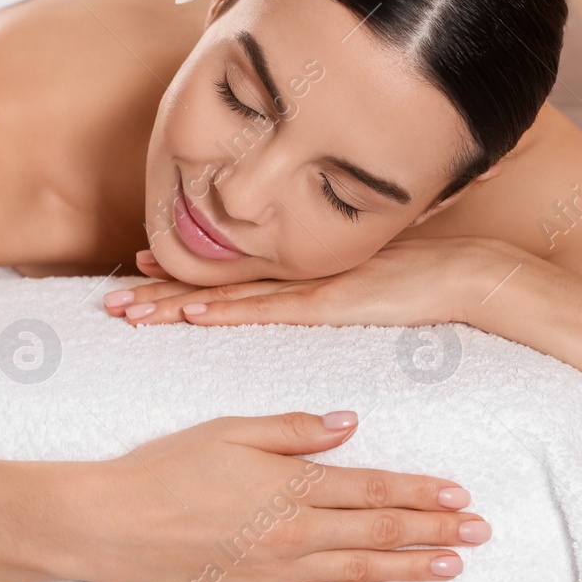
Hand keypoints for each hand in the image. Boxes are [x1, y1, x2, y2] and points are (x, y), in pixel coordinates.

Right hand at [54, 410, 490, 581]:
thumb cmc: (166, 468)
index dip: (420, 492)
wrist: (111, 525)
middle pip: (380, 534)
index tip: (459, 492)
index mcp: (291, 486)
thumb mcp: (231, 431)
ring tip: (452, 565)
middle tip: (480, 531)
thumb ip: (295, 430)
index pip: (373, 490)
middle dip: (435, 530)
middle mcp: (294, 534)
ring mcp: (275, 573)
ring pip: (359, 573)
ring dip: (411, 569)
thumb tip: (350, 424)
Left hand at [104, 238, 523, 328]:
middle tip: (112, 297)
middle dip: (161, 290)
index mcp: (301, 267)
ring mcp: (310, 284)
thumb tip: (317, 294)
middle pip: (215, 281)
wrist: (470, 273)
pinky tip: (194, 314)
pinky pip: (269, 311)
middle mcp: (297, 271)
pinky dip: (229, 312)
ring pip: (229, 296)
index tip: (139, 269)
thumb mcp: (368, 284)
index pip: (229, 271)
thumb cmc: (426, 280)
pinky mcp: (330, 302)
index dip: (182, 272)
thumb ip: (335, 288)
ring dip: (176, 304)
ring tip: (129, 310)